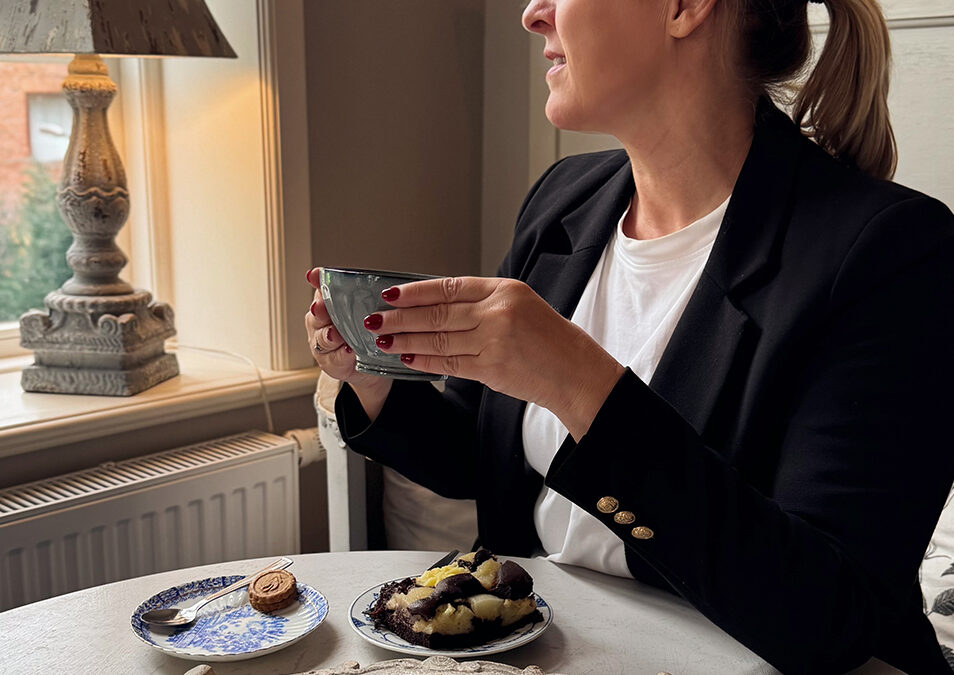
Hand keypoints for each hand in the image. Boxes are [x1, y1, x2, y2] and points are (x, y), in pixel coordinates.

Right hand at [305, 268, 391, 419]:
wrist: (369, 365)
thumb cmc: (365, 333)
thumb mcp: (368, 311)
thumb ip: (365, 294)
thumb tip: (375, 279)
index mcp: (328, 305)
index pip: (320, 290)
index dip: (317, 283)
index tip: (314, 277)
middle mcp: (320, 324)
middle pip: (316, 315)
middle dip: (319, 311)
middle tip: (321, 307)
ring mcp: (322, 344)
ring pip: (321, 338)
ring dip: (328, 336)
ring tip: (336, 334)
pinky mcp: (330, 363)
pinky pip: (333, 359)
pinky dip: (341, 355)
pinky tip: (349, 351)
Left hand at [365, 276, 624, 439]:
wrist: (576, 372)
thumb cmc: (552, 341)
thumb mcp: (522, 306)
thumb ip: (485, 304)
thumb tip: (440, 307)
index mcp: (505, 289)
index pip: (449, 287)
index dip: (416, 292)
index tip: (391, 294)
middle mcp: (497, 311)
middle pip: (437, 313)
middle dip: (401, 317)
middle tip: (374, 319)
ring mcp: (494, 340)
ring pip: (438, 338)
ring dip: (405, 340)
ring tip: (382, 339)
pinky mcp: (491, 367)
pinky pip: (448, 363)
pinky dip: (424, 361)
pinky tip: (406, 359)